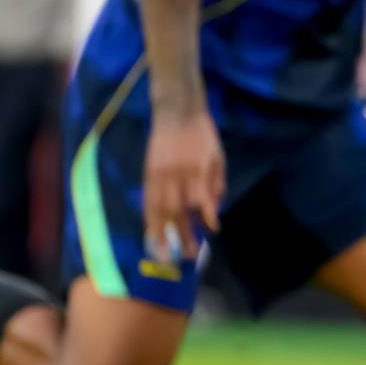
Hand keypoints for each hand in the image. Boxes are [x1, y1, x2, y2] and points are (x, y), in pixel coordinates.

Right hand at [143, 108, 223, 259]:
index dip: (207, 216)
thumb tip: (215, 205)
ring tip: (165, 253)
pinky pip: (148, 200)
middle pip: (180, 210)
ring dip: (163, 233)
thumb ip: (216, 180)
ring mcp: (160, 175)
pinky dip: (149, 218)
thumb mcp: (217, 154)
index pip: (202, 199)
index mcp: (198, 169)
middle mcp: (178, 175)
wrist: (177, 111)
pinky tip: (152, 232)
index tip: (212, 230)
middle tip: (190, 253)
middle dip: (184, 234)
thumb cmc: (202, 133)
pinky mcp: (148, 173)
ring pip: (160, 209)